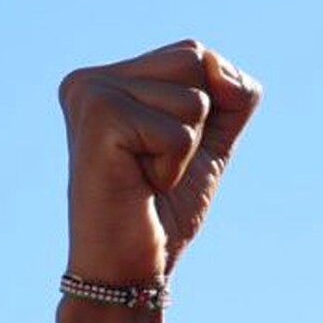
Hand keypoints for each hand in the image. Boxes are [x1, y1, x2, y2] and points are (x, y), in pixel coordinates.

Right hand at [59, 40, 261, 281]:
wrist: (128, 269)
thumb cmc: (164, 210)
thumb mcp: (212, 144)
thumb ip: (232, 98)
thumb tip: (220, 67)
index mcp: (110, 78)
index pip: (194, 54)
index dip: (207, 110)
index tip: (165, 152)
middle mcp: (91, 78)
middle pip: (195, 61)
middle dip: (197, 126)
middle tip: (157, 165)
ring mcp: (90, 93)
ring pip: (194, 99)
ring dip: (186, 151)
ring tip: (146, 176)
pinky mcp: (98, 117)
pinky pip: (179, 132)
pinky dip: (174, 167)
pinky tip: (140, 184)